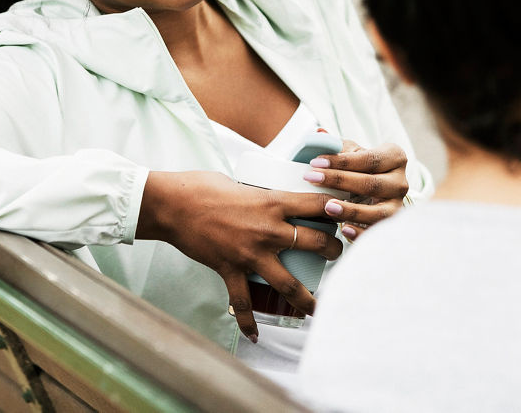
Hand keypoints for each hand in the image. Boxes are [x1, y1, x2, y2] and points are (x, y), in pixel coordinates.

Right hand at [136, 170, 341, 340]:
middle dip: (333, 252)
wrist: (172, 205)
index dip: (338, 209)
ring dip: (307, 300)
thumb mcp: (240, 183)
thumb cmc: (202, 187)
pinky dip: (249, 323)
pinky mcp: (230, 270)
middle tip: (338, 256)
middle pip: (315, 243)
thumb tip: (269, 200)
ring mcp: (251, 254)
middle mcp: (269, 229)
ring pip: (289, 284)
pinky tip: (255, 337)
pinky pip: (244, 303)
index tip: (348, 213)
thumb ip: (259, 195)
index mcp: (273, 202)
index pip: (317, 205)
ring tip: (318, 309)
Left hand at [302, 139, 408, 241]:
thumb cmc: (361, 168)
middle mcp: (401, 182)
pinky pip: (377, 231)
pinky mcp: (392, 225)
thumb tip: (317, 134)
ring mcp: (398, 206)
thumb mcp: (353, 153)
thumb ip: (336, 145)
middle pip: (371, 183)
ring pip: (378, 211)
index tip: (315, 162)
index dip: (341, 161)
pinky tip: (343, 230)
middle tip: (311, 178)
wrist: (377, 192)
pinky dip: (362, 233)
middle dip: (339, 181)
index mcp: (395, 157)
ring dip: (352, 210)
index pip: (368, 159)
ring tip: (327, 207)